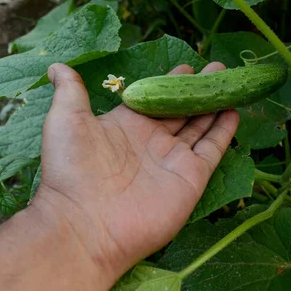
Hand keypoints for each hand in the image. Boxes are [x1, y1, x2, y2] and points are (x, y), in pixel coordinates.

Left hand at [34, 62, 238, 290]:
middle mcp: (152, 140)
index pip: (155, 97)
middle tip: (218, 68)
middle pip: (182, 108)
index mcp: (127, 124)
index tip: (187, 66)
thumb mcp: (65, 120)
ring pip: (201, 124)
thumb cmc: (72, 169)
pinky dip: (224, 130)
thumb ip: (69, 89)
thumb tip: (56, 66)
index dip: (170, 82)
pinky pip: (212, 149)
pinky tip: (234, 110)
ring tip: (230, 82)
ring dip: (215, 103)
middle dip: (199, 88)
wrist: (85, 224)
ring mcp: (173, 159)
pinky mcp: (191, 177)